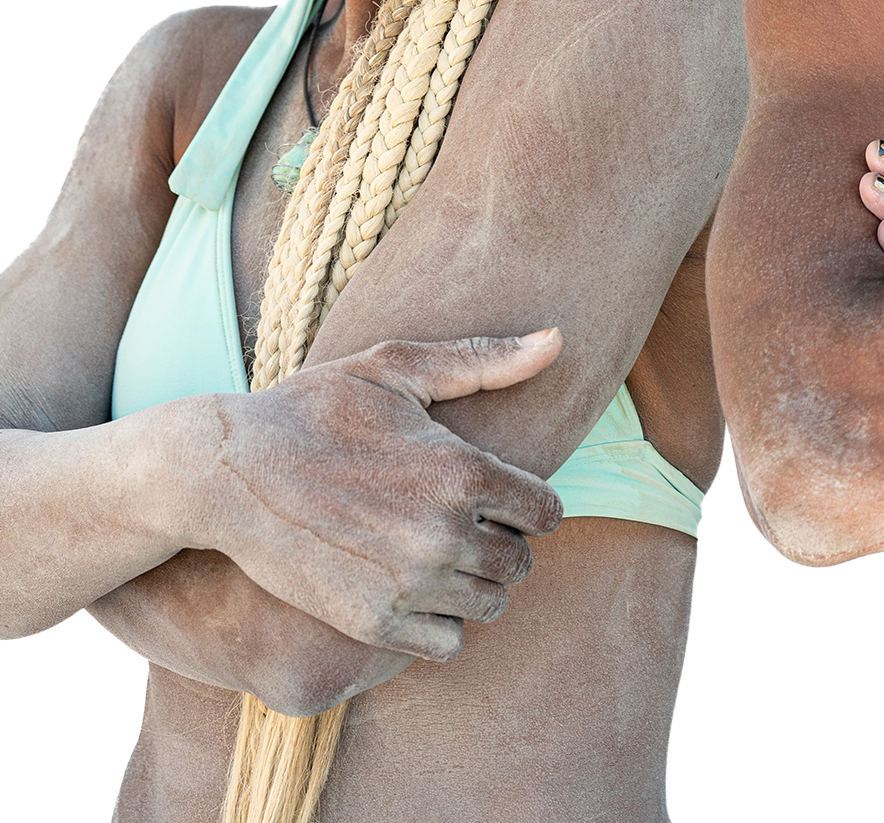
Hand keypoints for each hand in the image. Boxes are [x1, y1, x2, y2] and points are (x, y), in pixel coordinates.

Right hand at [179, 331, 566, 661]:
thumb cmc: (313, 410)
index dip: (529, 504)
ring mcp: (409, 583)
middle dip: (504, 544)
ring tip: (443, 560)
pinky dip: (443, 625)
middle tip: (465, 527)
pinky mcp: (371, 621)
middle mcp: (445, 533)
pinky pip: (448, 644)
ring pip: (491, 605)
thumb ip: (483, 360)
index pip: (548, 512)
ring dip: (477, 586)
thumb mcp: (395, 368)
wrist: (223, 473)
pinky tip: (419, 594)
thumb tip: (559, 339)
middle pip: (521, 561)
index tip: (499, 498)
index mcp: (462, 471)